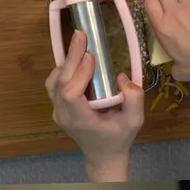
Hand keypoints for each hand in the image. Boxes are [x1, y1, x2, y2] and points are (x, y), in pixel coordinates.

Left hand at [45, 30, 144, 181]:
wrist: (103, 155)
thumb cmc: (119, 138)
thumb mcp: (135, 121)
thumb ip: (134, 99)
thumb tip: (122, 77)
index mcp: (80, 120)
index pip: (70, 94)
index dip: (78, 74)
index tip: (92, 57)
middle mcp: (63, 114)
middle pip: (60, 82)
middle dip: (71, 57)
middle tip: (81, 35)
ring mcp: (57, 111)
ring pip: (53, 81)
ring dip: (65, 62)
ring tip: (79, 45)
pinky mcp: (57, 106)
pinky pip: (54, 84)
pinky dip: (63, 70)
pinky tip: (75, 60)